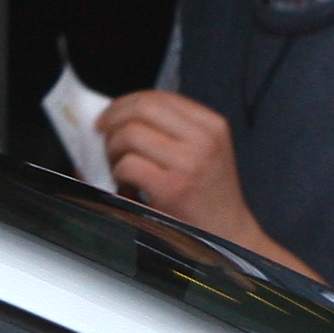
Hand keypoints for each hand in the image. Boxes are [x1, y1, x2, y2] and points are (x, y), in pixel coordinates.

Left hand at [97, 90, 259, 241]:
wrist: (229, 234)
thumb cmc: (210, 198)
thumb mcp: (204, 152)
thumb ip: (173, 131)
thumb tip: (123, 116)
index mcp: (211, 125)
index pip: (158, 98)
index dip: (126, 103)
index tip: (110, 116)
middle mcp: (203, 139)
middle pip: (142, 108)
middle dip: (113, 120)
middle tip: (104, 136)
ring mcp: (188, 162)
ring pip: (130, 134)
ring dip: (113, 151)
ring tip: (118, 168)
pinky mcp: (172, 187)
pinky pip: (128, 165)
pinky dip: (118, 175)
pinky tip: (127, 187)